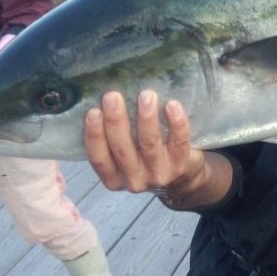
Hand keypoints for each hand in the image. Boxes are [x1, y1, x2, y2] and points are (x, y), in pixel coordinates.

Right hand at [84, 89, 204, 193]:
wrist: (182, 176)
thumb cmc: (145, 156)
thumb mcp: (125, 155)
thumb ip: (113, 137)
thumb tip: (104, 101)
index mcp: (113, 178)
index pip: (99, 159)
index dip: (94, 135)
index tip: (93, 111)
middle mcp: (134, 180)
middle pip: (122, 149)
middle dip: (116, 120)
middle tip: (113, 96)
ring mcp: (158, 174)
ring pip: (150, 144)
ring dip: (146, 117)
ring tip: (146, 95)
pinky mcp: (180, 166)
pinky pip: (179, 142)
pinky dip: (176, 123)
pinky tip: (172, 105)